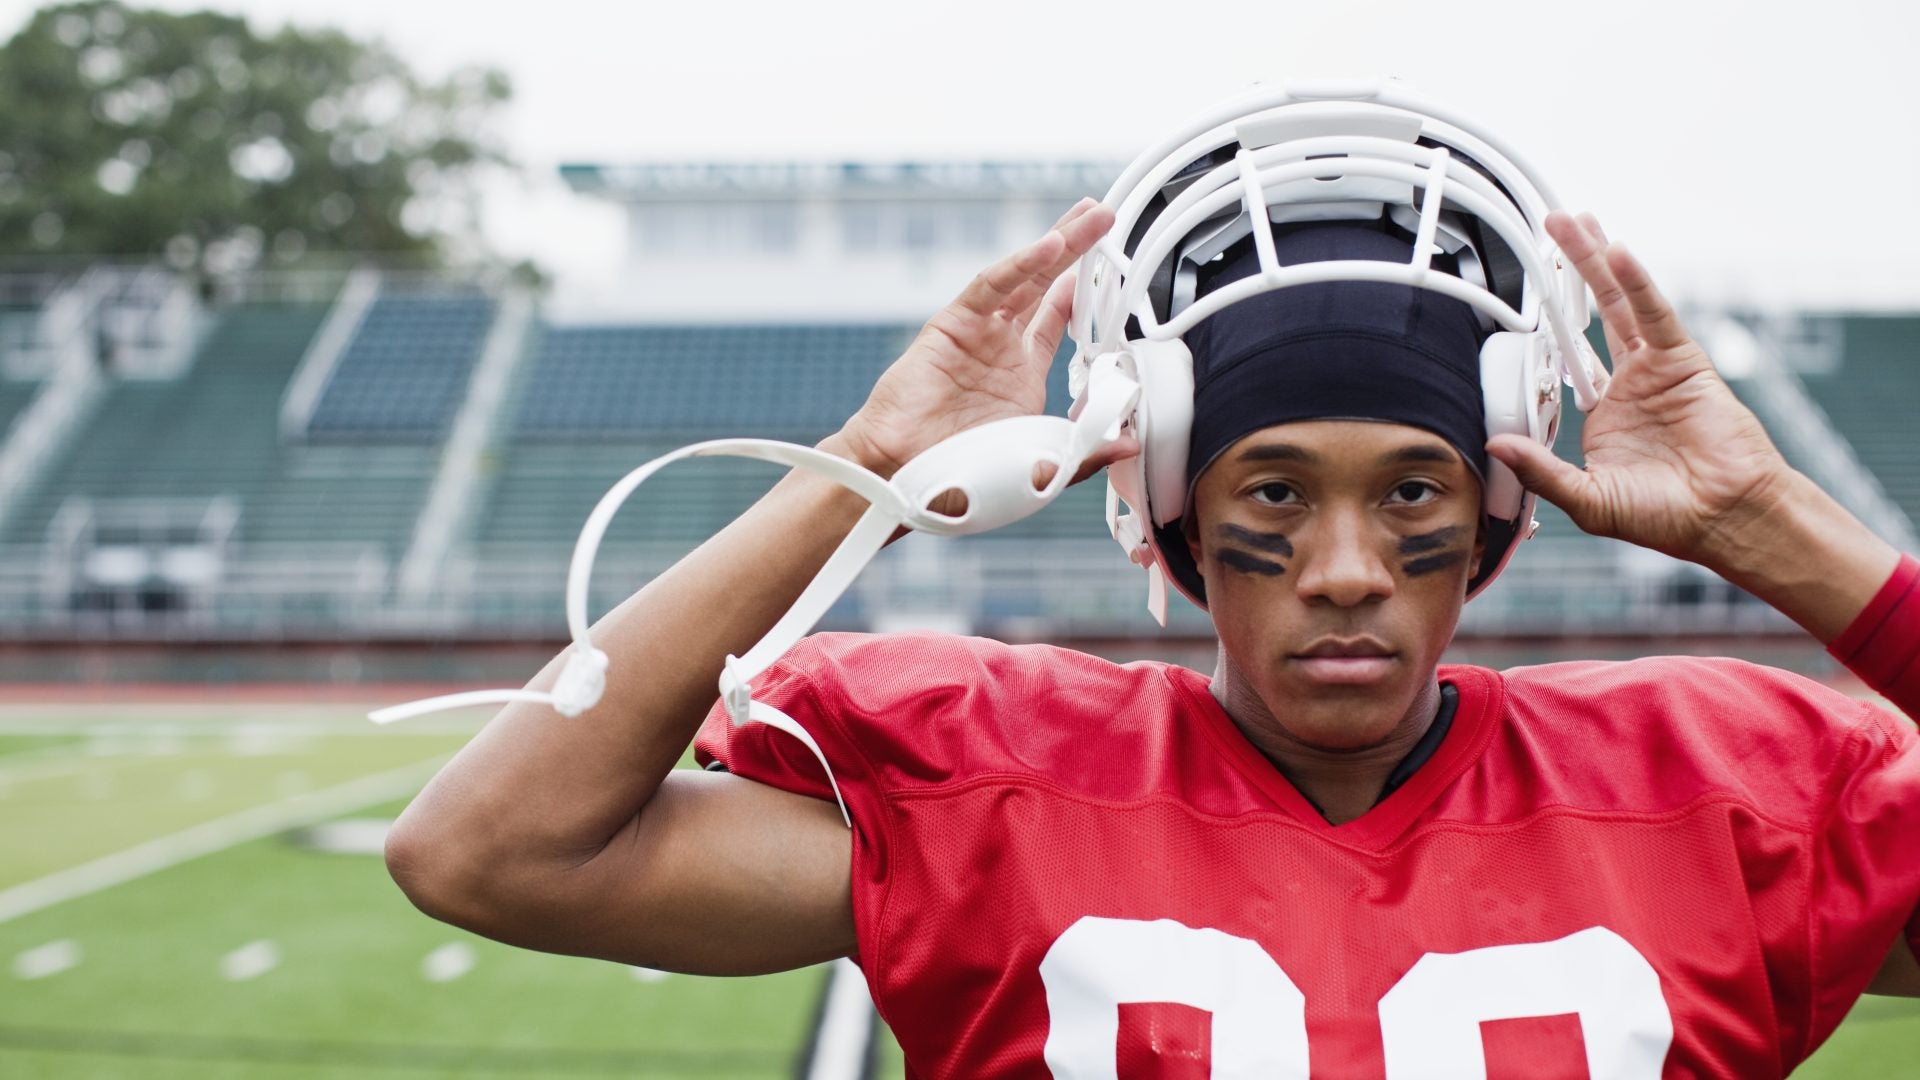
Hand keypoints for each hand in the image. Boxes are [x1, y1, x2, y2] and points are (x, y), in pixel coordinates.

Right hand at [834, 198, 1130, 482]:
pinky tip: (1051, 246)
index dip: (1083, 295)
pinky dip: (1021, 265)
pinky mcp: (952, 325)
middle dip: (1077, 251)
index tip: (1113, 269)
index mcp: (1021, 378)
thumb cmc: (957, 480)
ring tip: (1090, 215)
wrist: (902, 479)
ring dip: (1059, 244)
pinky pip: (991, 287)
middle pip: (1046, 286)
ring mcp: (977, 333)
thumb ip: (1086, 450)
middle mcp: (1000, 348)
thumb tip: (1132, 441)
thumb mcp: (1040, 467)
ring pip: (1026, 277)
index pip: (1057, 323)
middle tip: (1105, 217)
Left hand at [1484, 211, 1794, 563]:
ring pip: (1618, 303)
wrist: (1724, 518)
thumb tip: (1495, 446)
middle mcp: (1626, 384)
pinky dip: (1638, 283)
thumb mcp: (1588, 499)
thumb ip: (1542, 471)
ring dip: (1596, 261)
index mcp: (1601, 414)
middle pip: (1589, 316)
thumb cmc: (1664, 517)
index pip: (1564, 361)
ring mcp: (1654, 369)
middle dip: (1569, 272)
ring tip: (1573, 222)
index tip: (1513, 305)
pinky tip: (1618, 254)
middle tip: (1547, 229)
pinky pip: (1654, 315)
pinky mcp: (1683, 362)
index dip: (1542, 332)